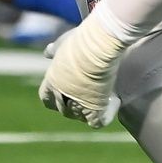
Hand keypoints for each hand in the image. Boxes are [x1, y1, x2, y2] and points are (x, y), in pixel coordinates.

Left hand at [38, 8, 126, 127]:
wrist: (99, 45)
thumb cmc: (81, 41)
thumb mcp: (63, 43)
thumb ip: (55, 50)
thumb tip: (48, 52)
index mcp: (51, 83)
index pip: (47, 100)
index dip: (56, 98)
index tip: (66, 90)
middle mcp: (61, 97)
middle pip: (64, 111)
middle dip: (75, 104)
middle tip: (89, 91)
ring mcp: (78, 105)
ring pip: (81, 117)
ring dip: (90, 109)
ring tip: (102, 94)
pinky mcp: (95, 110)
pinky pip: (98, 122)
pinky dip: (106, 114)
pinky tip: (114, 100)